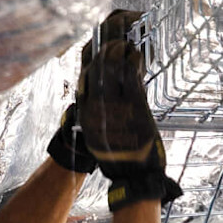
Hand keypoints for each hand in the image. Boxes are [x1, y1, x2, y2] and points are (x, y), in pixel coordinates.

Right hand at [76, 11, 181, 210]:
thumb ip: (100, 117)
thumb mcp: (101, 138)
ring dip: (120, 52)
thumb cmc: (120, 161)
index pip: (85, 80)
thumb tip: (101, 99)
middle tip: (116, 42)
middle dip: (105, 50)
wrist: (134, 180)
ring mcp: (114, 108)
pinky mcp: (134, 108)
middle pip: (96, 70)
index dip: (93, 61)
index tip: (101, 52)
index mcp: (87, 116)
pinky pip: (130, 76)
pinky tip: (137, 56)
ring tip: (127, 47)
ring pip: (111, 69)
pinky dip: (133, 61)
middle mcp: (96, 110)